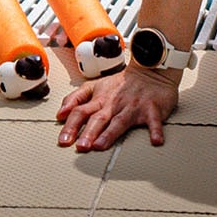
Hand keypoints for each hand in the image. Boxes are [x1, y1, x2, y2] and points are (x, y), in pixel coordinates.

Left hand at [55, 63, 176, 151]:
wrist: (149, 70)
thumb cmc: (121, 84)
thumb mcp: (94, 86)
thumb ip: (76, 99)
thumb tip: (60, 114)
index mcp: (100, 99)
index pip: (81, 111)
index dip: (71, 125)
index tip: (63, 141)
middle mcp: (114, 104)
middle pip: (98, 118)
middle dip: (88, 132)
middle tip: (80, 147)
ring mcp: (133, 107)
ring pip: (120, 121)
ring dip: (110, 133)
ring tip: (100, 146)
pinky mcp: (152, 110)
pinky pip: (154, 122)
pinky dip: (155, 131)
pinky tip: (156, 141)